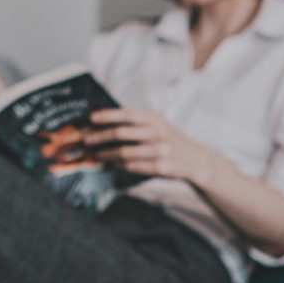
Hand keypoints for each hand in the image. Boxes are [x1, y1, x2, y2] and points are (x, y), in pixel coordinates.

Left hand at [84, 108, 215, 182]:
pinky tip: (111, 163)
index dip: (106, 116)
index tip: (90, 118)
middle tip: (86, 140)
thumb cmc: (170, 139)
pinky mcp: (160, 167)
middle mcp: (158, 133)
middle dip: (99, 137)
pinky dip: (118, 165)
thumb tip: (103, 121)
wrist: (197, 160)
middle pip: (120, 134)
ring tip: (96, 154)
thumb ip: (136, 123)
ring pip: (123, 153)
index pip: (126, 115)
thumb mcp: (158, 125)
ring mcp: (160, 151)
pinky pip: (131, 166)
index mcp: (155, 119)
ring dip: (106, 154)